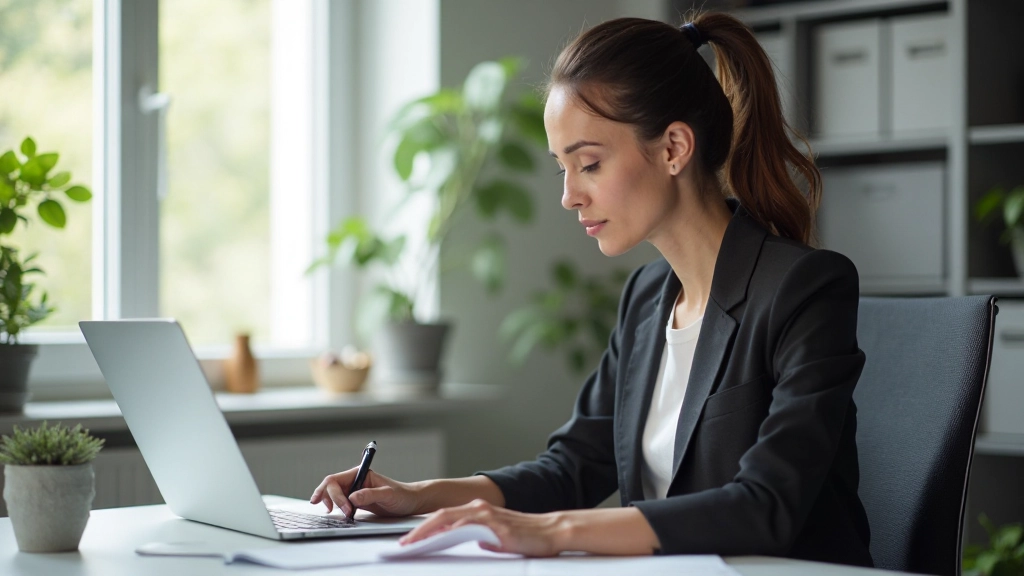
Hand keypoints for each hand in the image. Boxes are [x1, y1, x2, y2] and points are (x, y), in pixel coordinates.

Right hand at [309, 468, 419, 517]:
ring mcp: (355, 491)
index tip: (346, 508)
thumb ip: (370, 494)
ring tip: (329, 511)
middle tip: (328, 510)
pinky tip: (333, 512)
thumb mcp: (388, 495)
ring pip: (333, 494)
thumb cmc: (402, 495)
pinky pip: (340, 503)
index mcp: (361, 474)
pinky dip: (334, 507)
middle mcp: (355, 481)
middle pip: (331, 485)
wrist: (410, 502)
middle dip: (326, 496)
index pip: (337, 480)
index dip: (336, 495)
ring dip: (327, 501)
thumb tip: (352, 498)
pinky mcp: (357, 502)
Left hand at [398, 499, 566, 556]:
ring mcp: (486, 515)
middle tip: (403, 544)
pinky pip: (466, 527)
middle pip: (440, 515)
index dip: (425, 528)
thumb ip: (485, 538)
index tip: (410, 541)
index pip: (445, 518)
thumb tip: (476, 544)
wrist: (552, 531)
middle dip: (418, 530)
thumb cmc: (529, 536)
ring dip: (428, 531)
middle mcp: (479, 509)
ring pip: (449, 518)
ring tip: (412, 544)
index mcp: (479, 512)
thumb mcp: (499, 538)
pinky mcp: (494, 525)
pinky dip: (449, 532)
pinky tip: (439, 539)